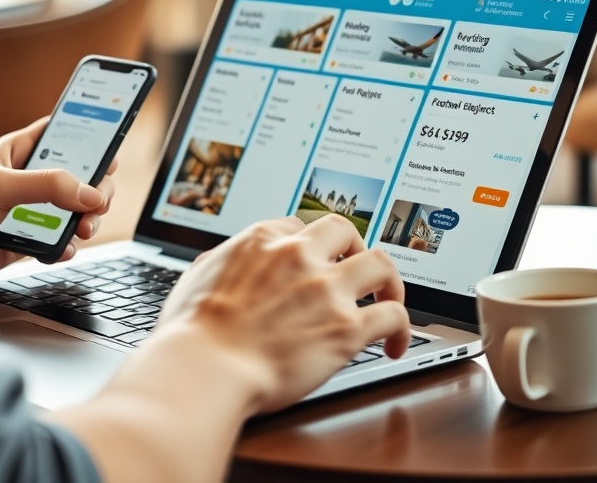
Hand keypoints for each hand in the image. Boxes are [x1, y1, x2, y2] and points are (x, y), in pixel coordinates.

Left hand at [0, 118, 115, 284]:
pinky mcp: (28, 240)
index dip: (89, 134)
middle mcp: (26, 179)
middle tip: (99, 202)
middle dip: (96, 189)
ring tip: (83, 230)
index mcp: (17, 152)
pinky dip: (68, 245)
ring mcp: (29, 210)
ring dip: (86, 220)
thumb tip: (89, 192)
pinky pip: (60, 240)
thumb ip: (46, 186)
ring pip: (74, 209)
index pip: (61, 131)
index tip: (112, 146)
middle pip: (79, 175)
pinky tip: (62, 249)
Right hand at [157, 214, 409, 413]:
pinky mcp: (347, 328)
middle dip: (354, 248)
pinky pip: (393, 316)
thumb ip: (219, 263)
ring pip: (381, 264)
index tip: (318, 261)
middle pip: (346, 230)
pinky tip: (395, 345)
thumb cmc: (193, 332)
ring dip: (389, 282)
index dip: (313, 245)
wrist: (205, 368)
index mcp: (262, 240)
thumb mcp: (197, 277)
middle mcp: (299, 257)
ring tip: (388, 300)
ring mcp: (326, 290)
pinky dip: (402, 329)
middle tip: (356, 270)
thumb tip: (219, 263)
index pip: (302, 227)